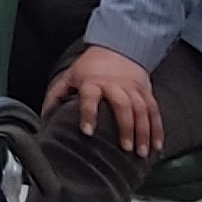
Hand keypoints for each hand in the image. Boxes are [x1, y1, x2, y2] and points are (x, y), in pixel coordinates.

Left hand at [48, 45, 162, 155]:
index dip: (88, 113)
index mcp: (93, 81)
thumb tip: (44, 117)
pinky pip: (154, 111)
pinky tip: (157, 146)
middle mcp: (115, 85)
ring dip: (144, 133)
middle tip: (125, 148)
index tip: (87, 131)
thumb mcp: (70, 76)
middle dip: (125, 127)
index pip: (89, 97)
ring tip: (142, 153)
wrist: (118, 48)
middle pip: (123, 105)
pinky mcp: (146, 92)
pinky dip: (157, 129)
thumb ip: (57, 95)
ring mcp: (133, 89)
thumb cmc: (91, 67)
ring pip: (141, 110)